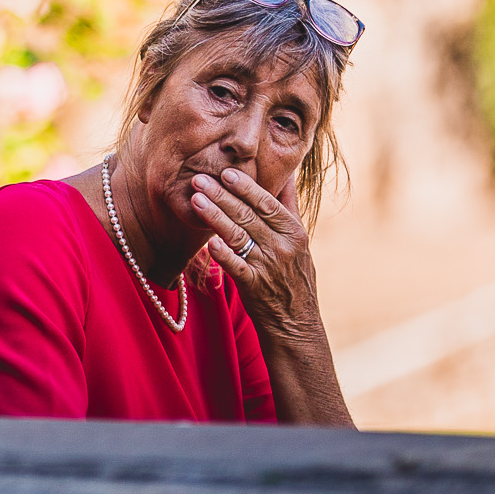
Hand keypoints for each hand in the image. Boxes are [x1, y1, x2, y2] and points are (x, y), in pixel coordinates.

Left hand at [190, 166, 320, 337]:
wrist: (296, 322)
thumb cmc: (293, 274)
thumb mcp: (299, 240)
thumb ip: (289, 206)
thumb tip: (288, 171)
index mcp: (294, 232)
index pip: (267, 203)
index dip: (246, 187)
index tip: (226, 171)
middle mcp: (283, 247)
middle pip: (248, 216)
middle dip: (222, 195)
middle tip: (199, 178)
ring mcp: (268, 267)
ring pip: (238, 236)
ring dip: (215, 217)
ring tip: (195, 200)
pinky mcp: (255, 286)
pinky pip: (236, 268)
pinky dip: (223, 255)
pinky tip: (209, 243)